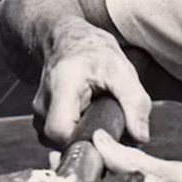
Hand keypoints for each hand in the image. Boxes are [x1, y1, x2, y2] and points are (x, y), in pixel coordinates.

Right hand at [33, 19, 151, 145]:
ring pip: (59, 142)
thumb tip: (140, 136)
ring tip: (97, 118)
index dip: (83, 141)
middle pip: (60, 142)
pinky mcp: (43, 118)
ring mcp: (40, 111)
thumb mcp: (121, 70)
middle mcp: (43, 102)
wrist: (69, 39)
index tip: (105, 136)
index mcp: (61, 86)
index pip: (59, 130)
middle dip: (88, 141)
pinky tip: (88, 120)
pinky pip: (59, 138)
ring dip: (82, 137)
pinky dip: (76, 134)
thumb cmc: (93, 50)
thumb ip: (134, 103)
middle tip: (108, 127)